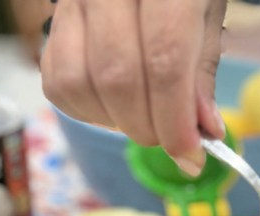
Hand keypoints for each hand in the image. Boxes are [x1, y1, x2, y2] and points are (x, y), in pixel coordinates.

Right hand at [40, 0, 227, 174]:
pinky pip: (57, 82)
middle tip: (171, 139)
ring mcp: (72, 1)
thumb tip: (204, 132)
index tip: (191, 155)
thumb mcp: (207, 15)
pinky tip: (115, 106)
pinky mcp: (52, 20)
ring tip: (143, 118)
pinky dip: (87, 111)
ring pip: (79, 83)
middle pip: (119, 78)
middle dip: (148, 127)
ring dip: (114, 121)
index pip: (165, 61)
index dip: (177, 120)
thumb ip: (202, 72)